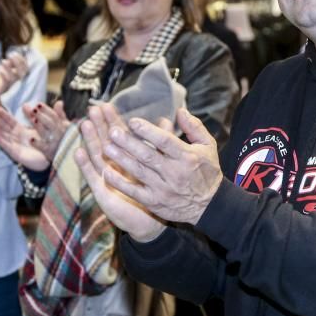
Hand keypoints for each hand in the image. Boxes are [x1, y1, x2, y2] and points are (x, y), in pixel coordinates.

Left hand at [0, 51, 28, 110]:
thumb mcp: (2, 69)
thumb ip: (8, 64)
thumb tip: (13, 54)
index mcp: (15, 76)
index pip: (25, 68)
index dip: (22, 60)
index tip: (14, 52)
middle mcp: (14, 81)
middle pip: (23, 72)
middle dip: (19, 62)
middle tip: (11, 54)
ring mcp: (9, 85)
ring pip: (14, 77)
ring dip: (9, 68)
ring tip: (3, 61)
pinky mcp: (1, 89)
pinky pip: (6, 82)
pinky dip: (4, 75)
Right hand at [0, 105, 50, 170]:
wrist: (52, 160)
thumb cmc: (51, 144)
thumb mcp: (54, 127)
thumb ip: (54, 115)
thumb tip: (61, 101)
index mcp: (22, 131)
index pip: (10, 121)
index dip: (3, 114)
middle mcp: (17, 137)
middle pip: (4, 127)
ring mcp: (15, 145)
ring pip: (3, 135)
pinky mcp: (16, 153)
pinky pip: (7, 146)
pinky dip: (0, 141)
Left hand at [25, 100, 70, 159]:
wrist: (69, 158)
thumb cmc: (65, 139)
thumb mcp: (64, 126)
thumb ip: (60, 114)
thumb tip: (59, 102)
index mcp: (63, 126)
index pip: (55, 116)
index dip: (46, 110)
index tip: (38, 104)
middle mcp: (60, 134)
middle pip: (51, 123)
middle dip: (43, 116)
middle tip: (34, 109)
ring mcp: (55, 144)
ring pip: (48, 134)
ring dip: (40, 127)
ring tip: (33, 120)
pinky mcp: (50, 153)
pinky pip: (44, 148)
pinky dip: (38, 144)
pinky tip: (31, 140)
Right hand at [74, 106, 165, 241]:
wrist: (149, 221)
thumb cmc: (153, 192)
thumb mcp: (158, 165)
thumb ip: (161, 142)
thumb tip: (165, 120)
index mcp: (127, 159)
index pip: (118, 136)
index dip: (112, 121)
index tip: (107, 106)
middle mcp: (114, 167)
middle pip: (104, 142)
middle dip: (99, 126)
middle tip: (93, 109)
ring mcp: (106, 180)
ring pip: (96, 156)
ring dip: (89, 141)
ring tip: (84, 125)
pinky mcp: (102, 193)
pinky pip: (93, 178)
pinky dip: (84, 166)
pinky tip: (78, 152)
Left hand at [87, 104, 222, 225]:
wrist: (210, 206)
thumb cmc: (207, 172)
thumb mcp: (208, 146)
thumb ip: (194, 127)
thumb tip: (180, 110)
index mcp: (186, 156)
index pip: (164, 141)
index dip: (147, 131)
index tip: (132, 121)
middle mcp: (174, 172)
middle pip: (148, 155)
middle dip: (128, 143)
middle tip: (112, 131)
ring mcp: (163, 188)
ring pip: (138, 172)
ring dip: (121, 159)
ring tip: (105, 147)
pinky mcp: (155, 202)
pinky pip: (134, 191)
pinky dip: (119, 183)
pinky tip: (106, 172)